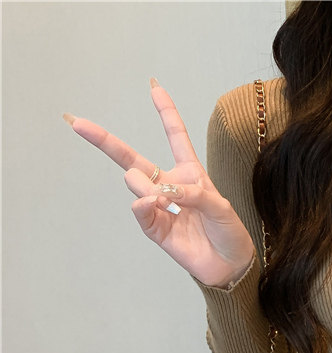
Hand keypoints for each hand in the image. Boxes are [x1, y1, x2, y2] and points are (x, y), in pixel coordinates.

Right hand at [63, 78, 255, 286]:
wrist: (231, 266)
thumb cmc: (231, 233)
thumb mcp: (221, 207)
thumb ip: (195, 193)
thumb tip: (162, 189)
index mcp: (191, 174)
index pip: (176, 138)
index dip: (166, 113)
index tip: (154, 87)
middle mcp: (171, 187)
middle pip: (134, 159)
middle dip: (105, 141)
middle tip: (78, 124)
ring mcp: (160, 207)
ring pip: (135, 183)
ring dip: (143, 184)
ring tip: (160, 197)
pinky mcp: (156, 229)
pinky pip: (140, 211)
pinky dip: (142, 204)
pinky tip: (150, 203)